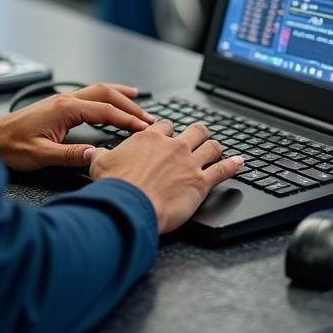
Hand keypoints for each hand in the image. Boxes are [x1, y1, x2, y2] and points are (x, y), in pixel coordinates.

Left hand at [0, 83, 153, 170]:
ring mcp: (62, 100)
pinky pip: (89, 95)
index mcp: (65, 109)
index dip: (127, 120)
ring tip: (138, 100)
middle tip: (148, 118)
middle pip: (106, 94)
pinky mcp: (59, 105)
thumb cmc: (12, 147)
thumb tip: (97, 155)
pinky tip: (110, 102)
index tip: (144, 129)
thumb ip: (70, 155)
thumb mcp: (41, 155)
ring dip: (119, 96)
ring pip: (98, 90)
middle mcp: (66, 100)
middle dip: (129, 105)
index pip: (105, 111)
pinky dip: (106, 97)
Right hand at [86, 120, 244, 233]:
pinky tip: (240, 163)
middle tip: (197, 139)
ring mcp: (189, 163)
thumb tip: (92, 152)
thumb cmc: (115, 186)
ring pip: (211, 146)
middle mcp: (173, 146)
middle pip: (194, 130)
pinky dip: (234, 165)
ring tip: (218, 149)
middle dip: (197, 134)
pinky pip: (223, 169)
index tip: (167, 138)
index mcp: (150, 138)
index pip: (165, 126)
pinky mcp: (201, 182)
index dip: (167, 132)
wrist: (130, 206)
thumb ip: (101, 155)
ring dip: (215, 147)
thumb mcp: (100, 165)